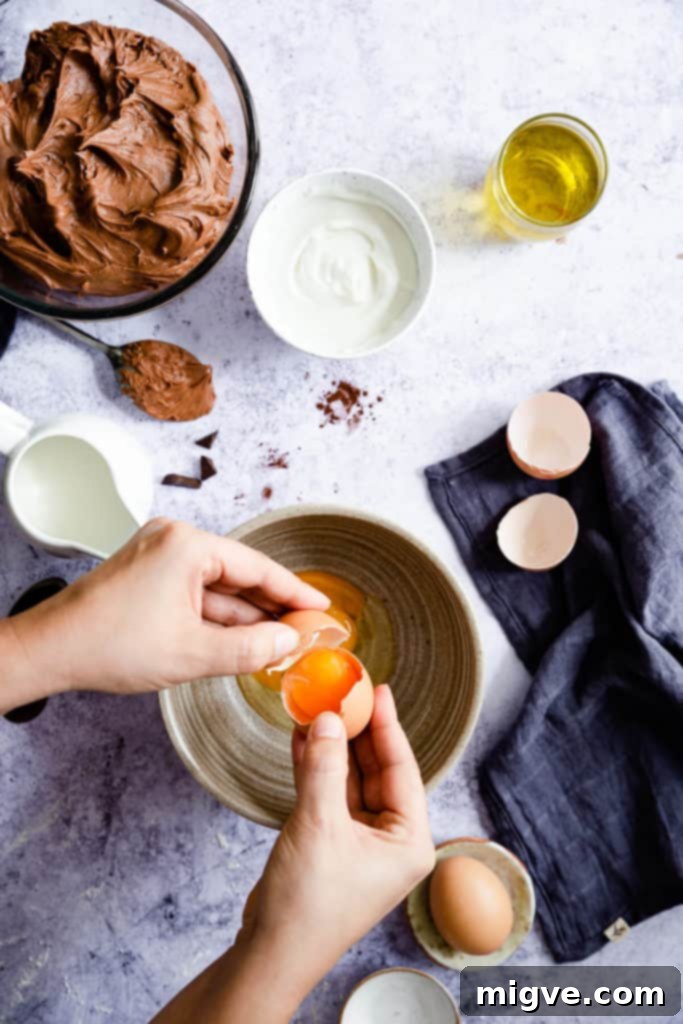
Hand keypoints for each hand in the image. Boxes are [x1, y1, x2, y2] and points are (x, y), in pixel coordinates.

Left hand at [0, 518, 327, 709]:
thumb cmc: (110, 645)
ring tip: (281, 641)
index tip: (321, 608)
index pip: (258, 567)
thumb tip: (288, 643)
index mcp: (187, 546)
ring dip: (246, 616)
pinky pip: (197, 594)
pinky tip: (244, 639)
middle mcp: (175, 541)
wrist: (51, 650)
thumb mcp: (193, 654)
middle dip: (272, 607)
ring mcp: (160, 557)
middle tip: (307, 630)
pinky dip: (219, 617)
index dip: (294, 592)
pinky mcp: (149, 576)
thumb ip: (250, 649)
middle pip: (240, 574)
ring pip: (219, 588)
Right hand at [152, 686, 434, 1022]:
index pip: (402, 769)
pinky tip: (303, 740)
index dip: (387, 725)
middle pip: (377, 771)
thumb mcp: (318, 824)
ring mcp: (361, 842)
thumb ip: (325, 767)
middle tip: (343, 694)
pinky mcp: (332, 844)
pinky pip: (330, 795)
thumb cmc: (307, 903)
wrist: (272, 952)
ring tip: (316, 709)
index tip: (377, 690)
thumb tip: (329, 719)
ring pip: (350, 780)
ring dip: (332, 748)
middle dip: (356, 733)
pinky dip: (316, 768)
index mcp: (409, 841)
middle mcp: (391, 840)